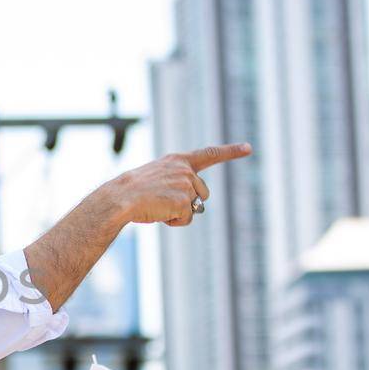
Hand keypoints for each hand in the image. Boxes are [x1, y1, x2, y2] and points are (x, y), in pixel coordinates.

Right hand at [106, 145, 251, 226]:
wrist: (120, 198)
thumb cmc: (132, 192)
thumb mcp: (156, 179)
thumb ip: (177, 184)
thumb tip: (194, 207)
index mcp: (178, 160)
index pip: (210, 154)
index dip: (230, 151)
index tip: (248, 148)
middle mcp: (186, 170)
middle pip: (202, 192)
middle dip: (188, 202)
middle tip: (162, 201)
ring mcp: (186, 185)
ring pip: (195, 207)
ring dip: (180, 212)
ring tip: (158, 206)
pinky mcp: (184, 201)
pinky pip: (187, 219)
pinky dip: (174, 221)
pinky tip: (159, 214)